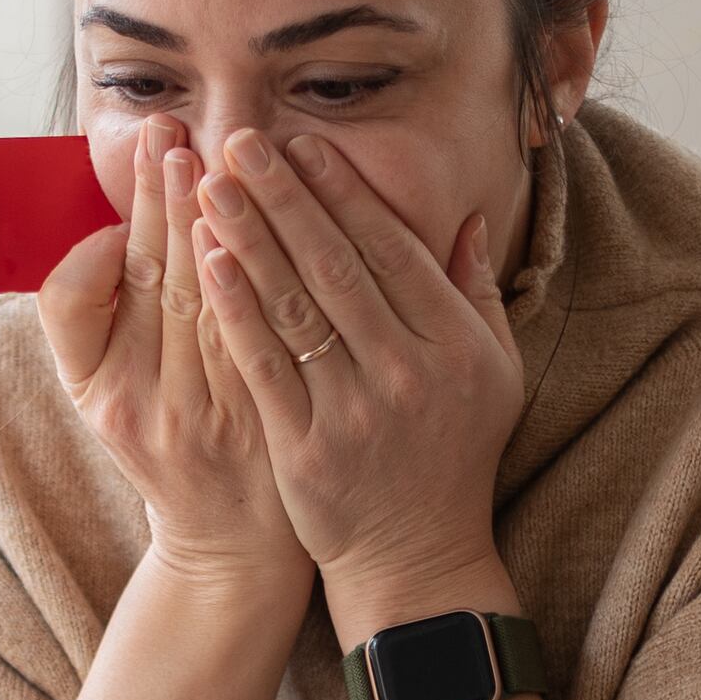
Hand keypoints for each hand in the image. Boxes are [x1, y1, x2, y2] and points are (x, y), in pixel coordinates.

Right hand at [37, 120, 305, 594]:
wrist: (232, 548)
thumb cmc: (172, 448)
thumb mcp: (110, 397)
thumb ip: (96, 318)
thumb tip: (104, 224)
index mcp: (92, 390)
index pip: (73, 298)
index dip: (98, 229)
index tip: (125, 171)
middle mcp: (137, 405)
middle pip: (147, 284)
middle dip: (159, 201)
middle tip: (170, 132)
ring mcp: (201, 419)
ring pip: (204, 305)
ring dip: (212, 226)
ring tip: (220, 158)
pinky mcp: (258, 429)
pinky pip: (257, 342)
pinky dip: (258, 285)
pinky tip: (264, 236)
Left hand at [190, 127, 526, 624]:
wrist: (416, 558)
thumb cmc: (453, 455)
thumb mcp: (494, 372)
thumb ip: (476, 292)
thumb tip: (465, 214)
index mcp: (455, 344)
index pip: (392, 250)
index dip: (344, 193)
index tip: (303, 143)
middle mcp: (406, 372)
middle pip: (335, 265)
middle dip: (284, 196)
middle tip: (241, 140)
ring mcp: (354, 412)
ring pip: (293, 306)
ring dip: (248, 238)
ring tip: (210, 182)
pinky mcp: (303, 448)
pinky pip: (262, 364)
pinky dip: (233, 307)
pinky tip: (206, 259)